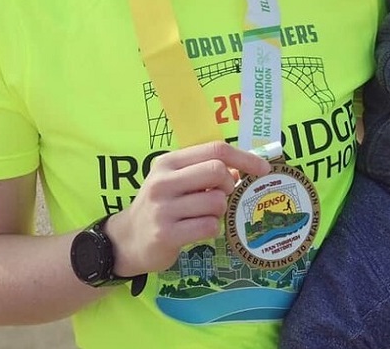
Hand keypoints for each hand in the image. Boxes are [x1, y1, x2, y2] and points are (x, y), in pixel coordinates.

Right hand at [104, 141, 270, 276]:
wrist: (127, 240)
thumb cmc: (160, 206)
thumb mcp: (176, 181)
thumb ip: (204, 171)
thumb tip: (242, 169)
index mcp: (168, 162)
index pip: (215, 150)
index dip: (244, 158)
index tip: (263, 169)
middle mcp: (163, 181)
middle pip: (217, 171)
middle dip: (229, 186)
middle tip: (223, 197)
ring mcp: (163, 208)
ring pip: (216, 202)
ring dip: (219, 211)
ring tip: (203, 216)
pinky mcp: (166, 234)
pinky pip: (209, 226)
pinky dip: (212, 229)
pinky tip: (197, 230)